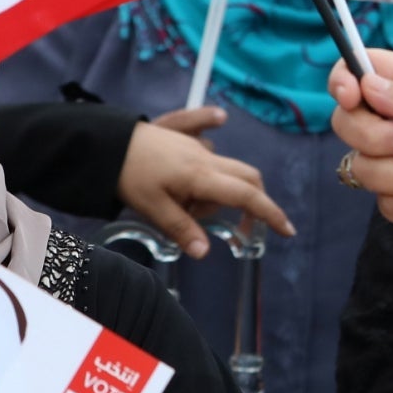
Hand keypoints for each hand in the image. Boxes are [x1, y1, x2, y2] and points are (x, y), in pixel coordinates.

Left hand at [118, 106, 294, 258]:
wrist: (106, 140)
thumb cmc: (127, 173)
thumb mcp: (151, 208)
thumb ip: (181, 229)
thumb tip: (204, 252)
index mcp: (200, 176)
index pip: (246, 195)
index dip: (270, 213)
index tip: (287, 230)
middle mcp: (206, 159)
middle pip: (248, 178)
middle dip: (256, 203)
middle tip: (245, 228)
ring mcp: (197, 147)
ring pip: (230, 169)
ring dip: (225, 192)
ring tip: (192, 208)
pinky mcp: (186, 141)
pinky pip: (211, 150)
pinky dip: (213, 163)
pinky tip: (209, 142)